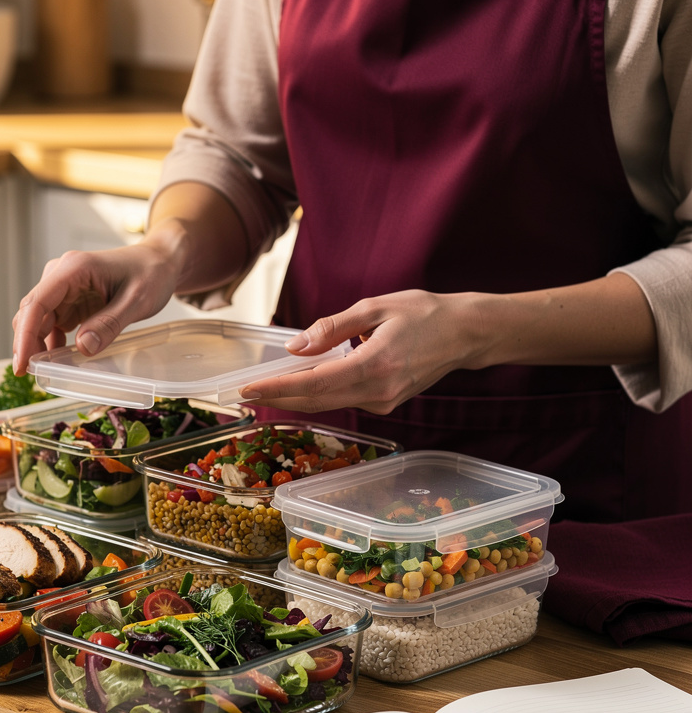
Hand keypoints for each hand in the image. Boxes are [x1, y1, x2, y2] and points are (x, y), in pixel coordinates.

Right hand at [11, 241, 181, 374]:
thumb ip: (110, 323)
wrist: (159, 262)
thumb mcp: (136, 301)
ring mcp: (64, 288)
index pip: (37, 303)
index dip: (25, 336)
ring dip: (37, 345)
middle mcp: (61, 275)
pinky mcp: (70, 300)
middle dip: (26, 344)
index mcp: (74, 269)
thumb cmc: (151, 274)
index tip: (22, 364)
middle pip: (31, 312)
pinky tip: (56, 359)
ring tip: (42, 371)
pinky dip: (50, 342)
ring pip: (38, 320)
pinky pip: (52, 323)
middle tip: (29, 375)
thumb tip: (83, 348)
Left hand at [240, 290, 487, 413]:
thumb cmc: (424, 313)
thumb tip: (295, 348)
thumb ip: (332, 328)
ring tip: (266, 386)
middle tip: (245, 392)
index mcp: (374, 366)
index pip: (314, 384)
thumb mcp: (375, 307)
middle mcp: (378, 392)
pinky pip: (344, 399)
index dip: (277, 389)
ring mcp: (383, 403)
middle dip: (278, 397)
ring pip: (328, 403)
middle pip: (316, 401)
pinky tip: (304, 381)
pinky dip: (320, 392)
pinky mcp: (385, 404)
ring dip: (297, 395)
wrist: (467, 334)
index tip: (248, 390)